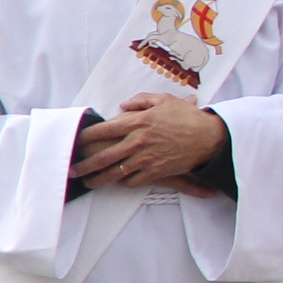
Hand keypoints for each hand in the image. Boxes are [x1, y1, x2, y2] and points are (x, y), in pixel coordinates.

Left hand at [70, 93, 228, 192]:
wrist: (210, 137)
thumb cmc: (187, 116)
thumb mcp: (163, 100)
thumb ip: (140, 100)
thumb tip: (123, 106)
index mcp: (137, 122)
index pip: (102, 130)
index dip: (85, 137)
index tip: (75, 142)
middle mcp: (137, 142)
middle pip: (103, 157)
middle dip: (84, 165)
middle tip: (72, 170)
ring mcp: (145, 159)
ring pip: (115, 173)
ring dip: (99, 179)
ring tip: (88, 182)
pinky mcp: (156, 172)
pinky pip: (133, 180)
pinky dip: (124, 182)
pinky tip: (117, 182)